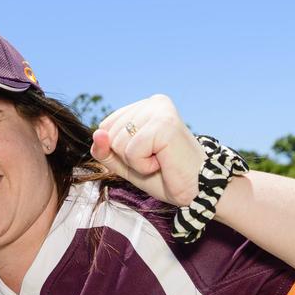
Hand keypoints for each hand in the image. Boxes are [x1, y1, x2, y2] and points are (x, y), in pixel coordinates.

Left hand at [91, 94, 205, 206]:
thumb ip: (105, 150)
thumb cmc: (164, 175)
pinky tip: (163, 163)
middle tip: (156, 160)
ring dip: (136, 162)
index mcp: (143, 106)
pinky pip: (131, 151)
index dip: (119, 151)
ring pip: (117, 142)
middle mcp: (152, 102)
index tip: (148, 155)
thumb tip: (97, 134)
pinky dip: (143, 166)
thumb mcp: (125, 164)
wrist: (196, 191)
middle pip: (109, 134)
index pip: (105, 127)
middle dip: (128, 157)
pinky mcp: (164, 124)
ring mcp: (159, 111)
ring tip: (161, 161)